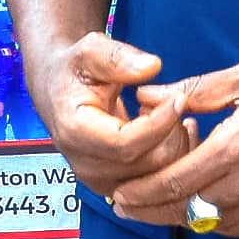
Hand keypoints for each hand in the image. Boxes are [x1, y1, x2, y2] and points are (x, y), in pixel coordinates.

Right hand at [32, 33, 193, 196]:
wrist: (59, 93)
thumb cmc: (75, 71)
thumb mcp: (90, 50)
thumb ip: (118, 57)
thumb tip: (152, 67)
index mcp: (74, 132)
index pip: (125, 143)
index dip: (158, 123)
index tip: (179, 98)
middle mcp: (86, 165)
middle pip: (146, 164)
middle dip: (171, 133)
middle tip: (177, 102)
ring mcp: (101, 181)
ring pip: (158, 179)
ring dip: (176, 145)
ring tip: (173, 112)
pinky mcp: (117, 187)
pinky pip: (158, 184)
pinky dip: (174, 159)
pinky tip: (173, 128)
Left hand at [110, 58, 238, 235]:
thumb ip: (192, 91)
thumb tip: (147, 98)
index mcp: (237, 145)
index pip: (174, 182)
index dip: (140, 192)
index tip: (117, 192)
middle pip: (185, 211)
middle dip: (148, 212)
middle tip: (122, 208)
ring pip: (209, 224)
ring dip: (178, 218)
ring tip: (153, 208)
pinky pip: (236, 227)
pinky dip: (211, 221)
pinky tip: (198, 206)